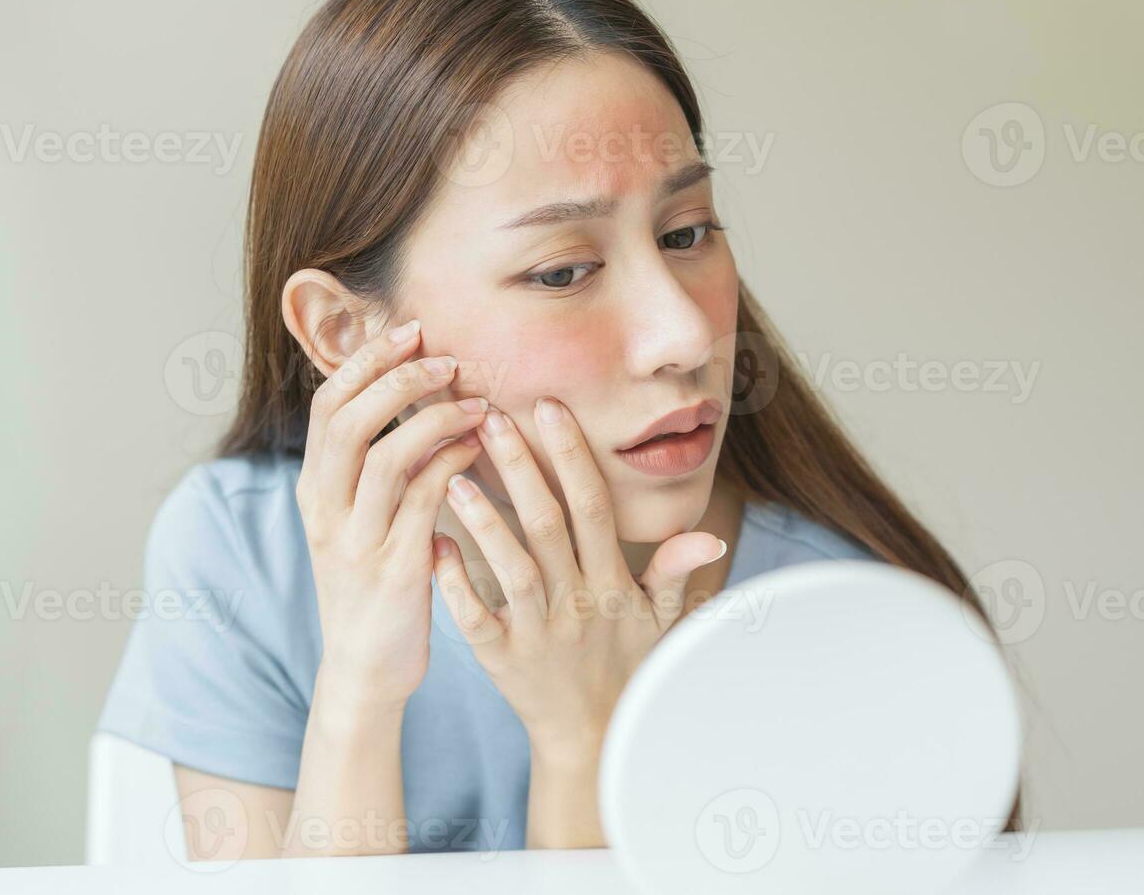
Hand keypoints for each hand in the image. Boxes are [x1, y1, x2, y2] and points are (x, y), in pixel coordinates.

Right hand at [297, 319, 489, 711]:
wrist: (366, 667)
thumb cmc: (373, 581)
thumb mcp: (357, 517)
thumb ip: (374, 463)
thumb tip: (411, 394)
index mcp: (314, 488)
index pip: (328, 404)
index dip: (366, 360)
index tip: (410, 331)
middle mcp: (325, 509)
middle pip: (349, 419)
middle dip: (398, 378)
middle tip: (447, 358)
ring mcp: (356, 540)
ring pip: (385, 456)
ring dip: (435, 419)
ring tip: (477, 402)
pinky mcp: (392, 570)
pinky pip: (423, 502)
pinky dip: (452, 467)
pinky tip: (479, 451)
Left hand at [432, 396, 726, 756]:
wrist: (591, 735)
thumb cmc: (625, 664)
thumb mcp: (661, 619)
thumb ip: (675, 571)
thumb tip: (710, 533)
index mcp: (611, 582)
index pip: (592, 507)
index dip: (572, 455)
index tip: (548, 407)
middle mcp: (576, 603)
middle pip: (547, 525)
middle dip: (520, 468)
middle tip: (489, 416)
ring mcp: (537, 632)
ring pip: (512, 567)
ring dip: (484, 520)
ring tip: (452, 474)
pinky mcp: (501, 659)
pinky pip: (476, 619)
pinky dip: (455, 584)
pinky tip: (433, 545)